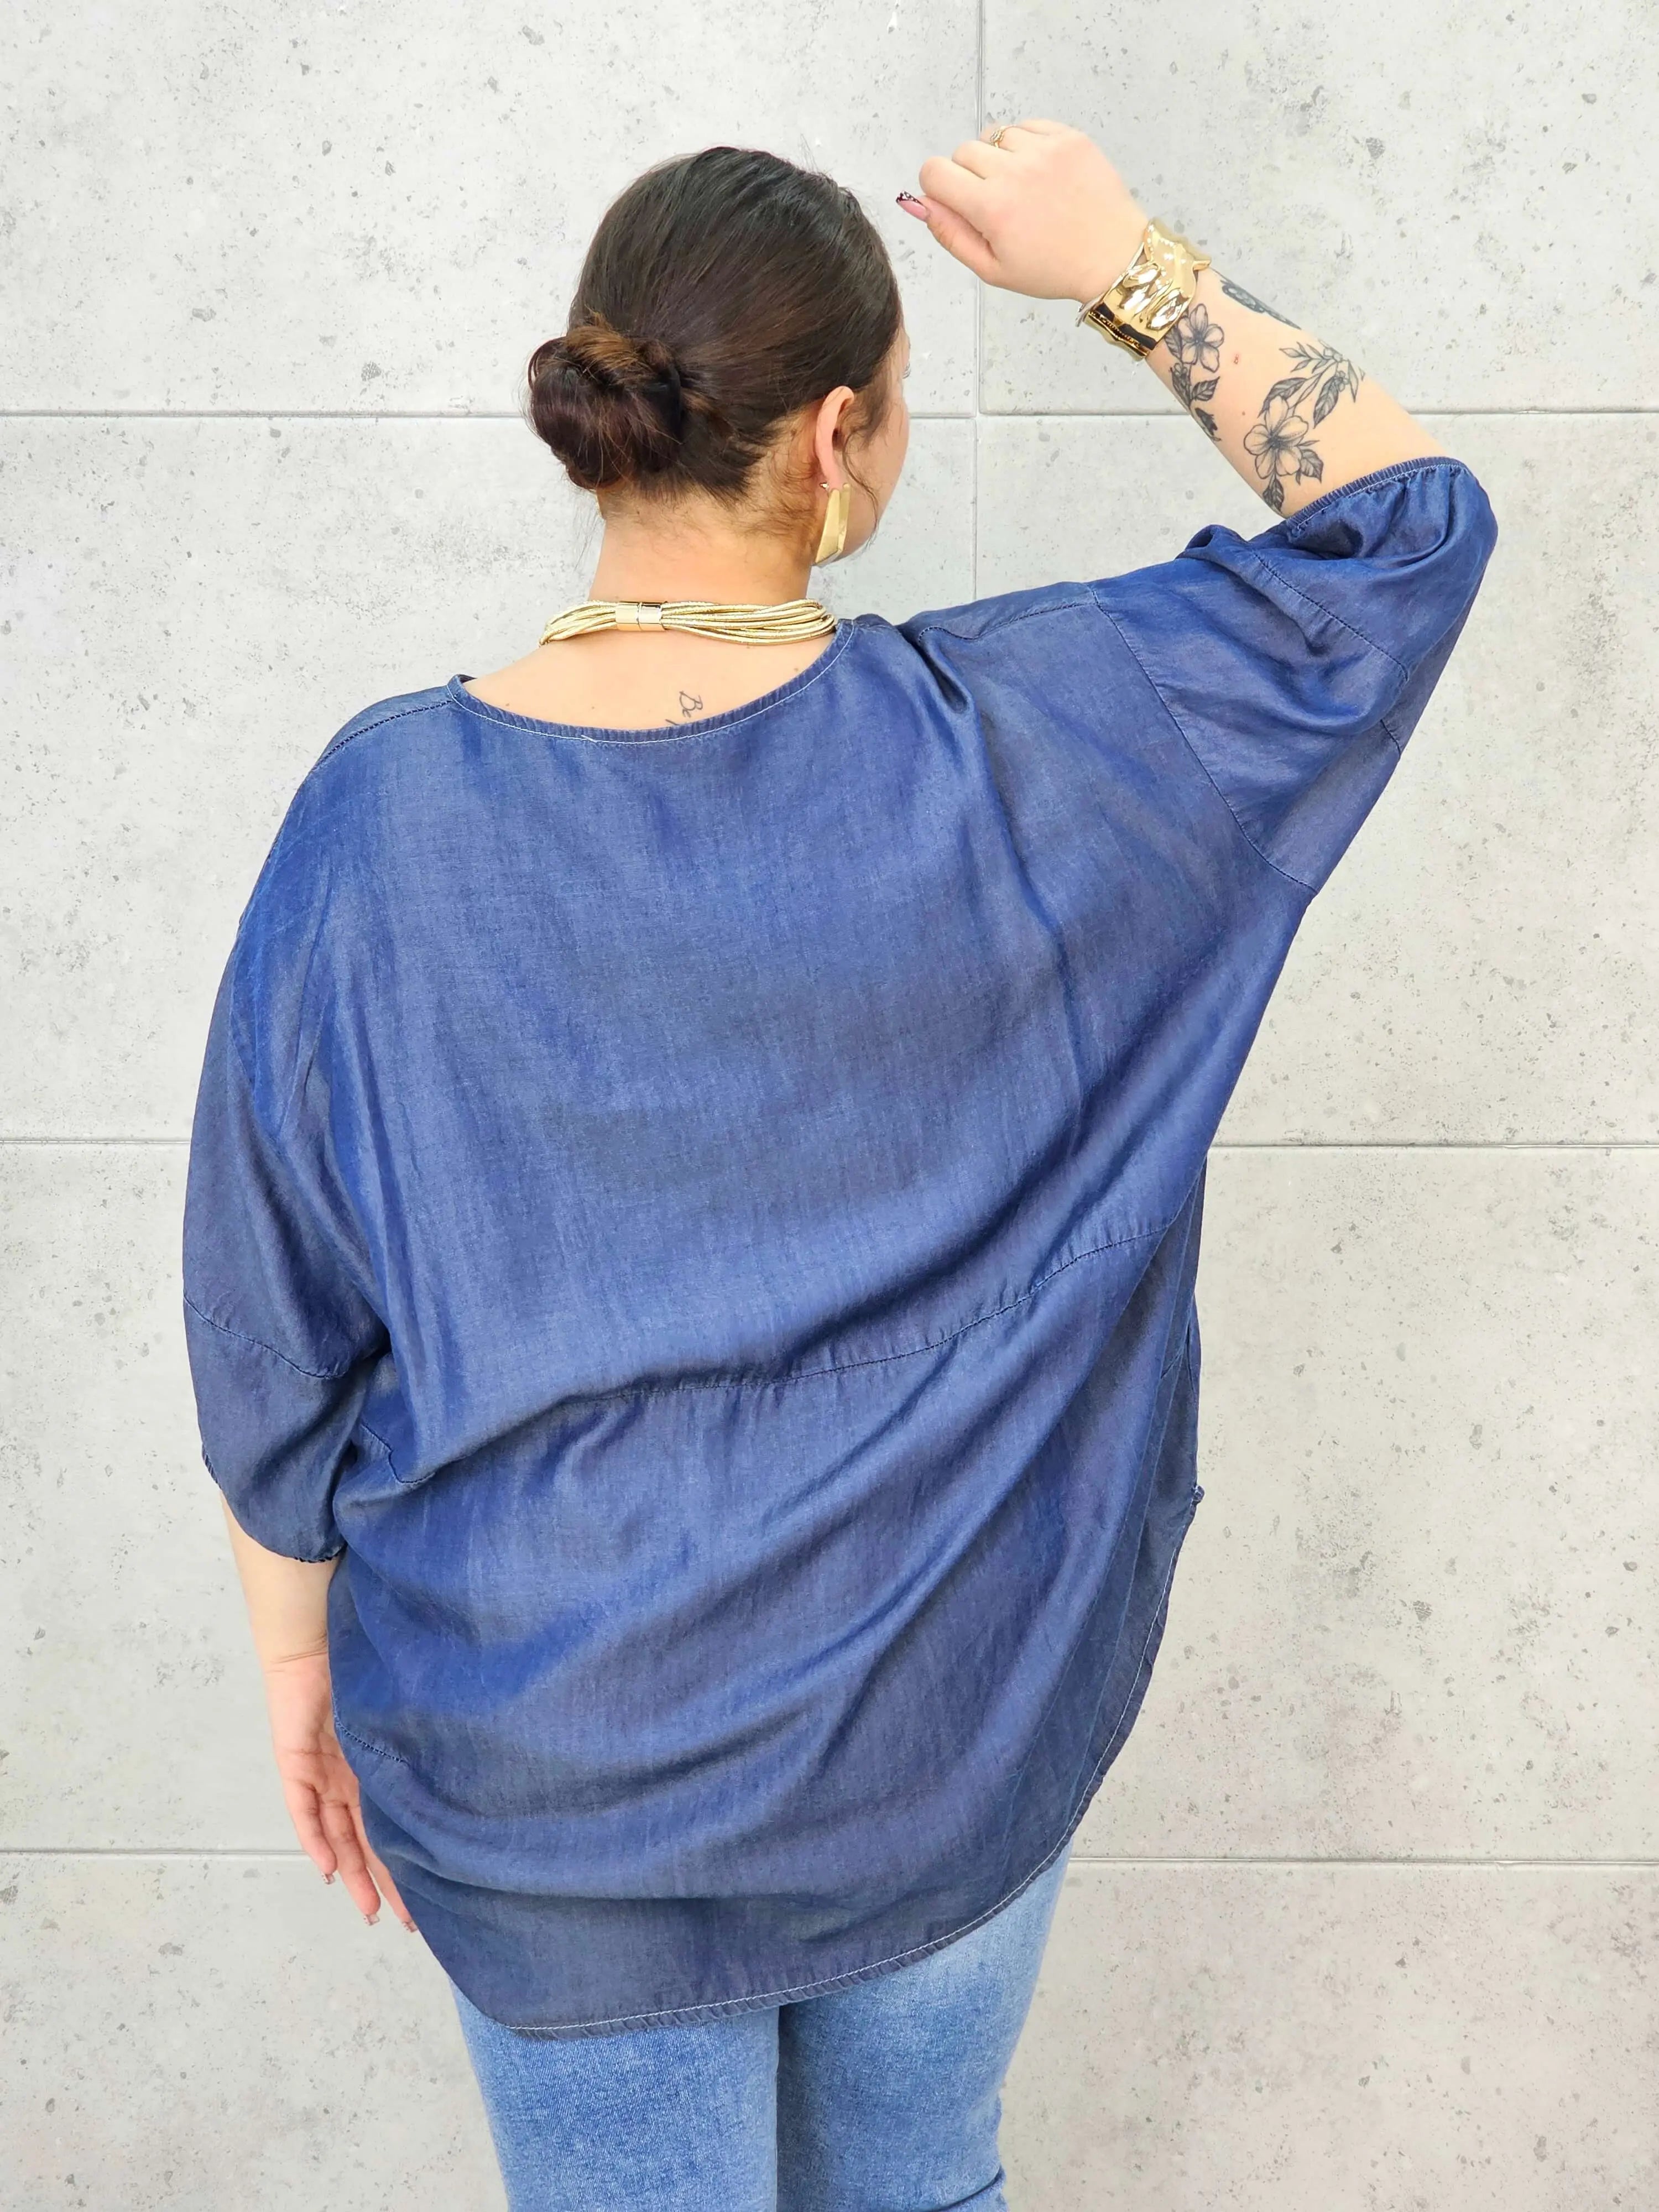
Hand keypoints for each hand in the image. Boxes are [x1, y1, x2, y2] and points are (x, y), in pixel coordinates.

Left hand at [262, 1651, 415, 1931]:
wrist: (320, 1636)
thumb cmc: (365, 1665)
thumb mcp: (401, 1714)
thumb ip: (416, 1746)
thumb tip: (459, 1775)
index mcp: (374, 1767)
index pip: (389, 1823)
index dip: (404, 1860)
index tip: (427, 1896)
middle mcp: (348, 1777)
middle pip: (365, 1840)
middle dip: (383, 1881)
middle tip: (404, 1920)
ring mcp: (321, 1773)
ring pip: (337, 1835)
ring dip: (352, 1872)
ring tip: (370, 1908)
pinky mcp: (294, 1764)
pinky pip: (304, 1810)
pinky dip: (316, 1839)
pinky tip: (328, 1868)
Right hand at [909, 120, 1147, 302]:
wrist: (1112, 255)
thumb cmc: (1051, 269)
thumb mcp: (993, 269)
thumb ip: (950, 233)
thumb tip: (918, 202)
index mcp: (992, 208)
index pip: (935, 171)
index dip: (938, 187)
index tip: (956, 201)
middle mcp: (1015, 171)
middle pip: (962, 151)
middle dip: (969, 174)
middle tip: (996, 202)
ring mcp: (1044, 150)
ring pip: (994, 135)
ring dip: (998, 157)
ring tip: (1022, 187)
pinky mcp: (1067, 136)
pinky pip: (1027, 127)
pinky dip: (1026, 146)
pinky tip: (1040, 175)